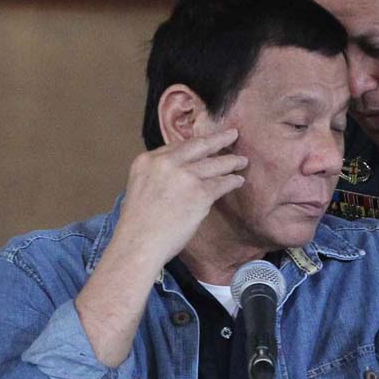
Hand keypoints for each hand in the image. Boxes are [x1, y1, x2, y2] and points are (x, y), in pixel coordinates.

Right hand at [114, 128, 246, 265]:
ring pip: (214, 164)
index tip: (206, 143)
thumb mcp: (139, 187)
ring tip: (242, 161)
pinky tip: (237, 181)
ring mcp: (184, 176)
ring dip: (231, 162)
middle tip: (232, 134)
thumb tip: (180, 173)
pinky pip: (221, 184)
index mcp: (147, 160)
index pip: (176, 147)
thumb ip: (158, 175)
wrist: (138, 244)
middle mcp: (165, 163)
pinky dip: (231, 182)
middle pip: (198, 146)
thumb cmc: (136, 224)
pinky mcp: (199, 193)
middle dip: (218, 139)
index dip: (195, 145)